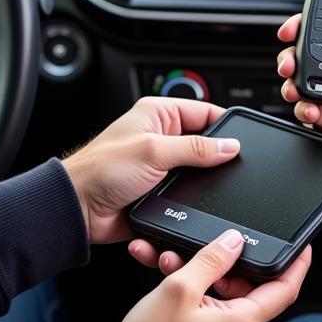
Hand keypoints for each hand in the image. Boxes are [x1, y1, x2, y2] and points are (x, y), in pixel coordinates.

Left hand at [61, 97, 240, 244]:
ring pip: (197, 172)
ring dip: (200, 183)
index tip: (242, 141)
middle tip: (227, 169)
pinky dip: (190, 200)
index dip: (225, 126)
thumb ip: (195, 149)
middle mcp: (160, 137)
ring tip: (208, 190)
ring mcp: (160, 165)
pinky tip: (193, 205)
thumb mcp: (154, 151)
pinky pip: (185, 195)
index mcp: (158, 114)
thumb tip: (230, 146)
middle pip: (204, 143)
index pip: (204, 112)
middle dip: (214, 158)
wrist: (78, 209)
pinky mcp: (159, 191)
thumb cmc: (100, 171)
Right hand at [62, 230, 311, 321]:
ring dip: (205, 295)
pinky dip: (197, 317)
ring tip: (172, 284)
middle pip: (248, 299)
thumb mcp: (178, 288)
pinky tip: (171, 311)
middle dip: (224, 275)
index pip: (284, 290)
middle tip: (196, 262)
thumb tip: (233, 243)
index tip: (301, 250)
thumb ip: (211, 260)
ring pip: (225, 316)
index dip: (295, 265)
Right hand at [276, 8, 321, 185]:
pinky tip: (311, 110)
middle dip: (296, 55)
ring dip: (296, 83)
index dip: (316, 23)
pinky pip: (315, 113)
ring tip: (294, 87)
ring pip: (310, 84)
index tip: (296, 27)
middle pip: (317, 55)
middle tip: (288, 61)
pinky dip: (306, 110)